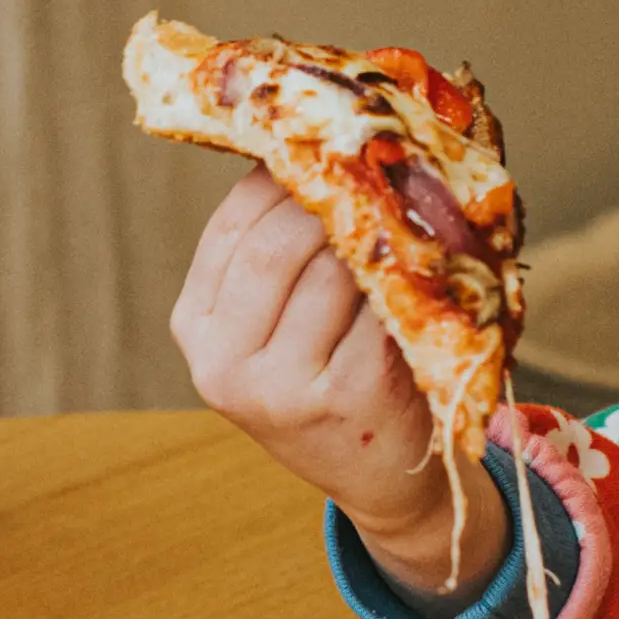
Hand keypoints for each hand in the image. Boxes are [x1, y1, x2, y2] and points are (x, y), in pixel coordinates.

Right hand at [171, 166, 504, 595]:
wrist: (379, 477)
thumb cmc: (330, 377)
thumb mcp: (275, 324)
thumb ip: (276, 253)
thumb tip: (315, 141)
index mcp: (196, 329)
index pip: (233, 225)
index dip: (281, 177)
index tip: (327, 149)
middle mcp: (225, 364)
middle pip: (276, 243)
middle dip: (329, 198)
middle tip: (375, 172)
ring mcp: (283, 387)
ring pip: (331, 269)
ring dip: (372, 232)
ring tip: (402, 210)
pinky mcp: (347, 397)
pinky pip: (378, 306)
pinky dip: (403, 277)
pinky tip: (422, 264)